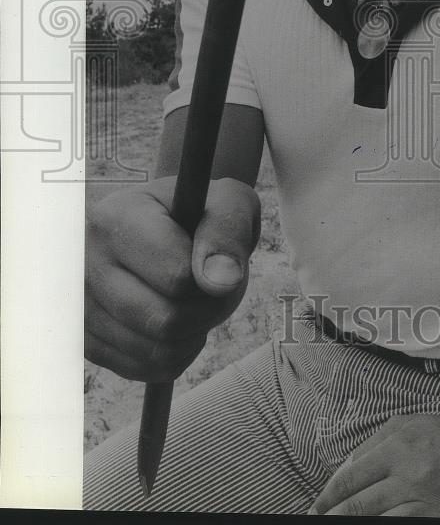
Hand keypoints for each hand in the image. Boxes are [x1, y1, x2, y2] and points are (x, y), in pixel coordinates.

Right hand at [85, 175, 260, 381]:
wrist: (169, 224)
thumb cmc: (201, 211)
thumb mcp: (227, 202)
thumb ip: (227, 231)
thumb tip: (221, 280)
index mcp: (117, 217)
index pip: (176, 276)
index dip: (213, 279)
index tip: (219, 263)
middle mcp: (87, 261)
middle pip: (165, 319)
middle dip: (207, 311)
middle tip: (213, 289)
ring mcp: (82, 305)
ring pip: (155, 350)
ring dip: (193, 335)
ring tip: (195, 301)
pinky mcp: (87, 339)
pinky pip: (145, 368)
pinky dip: (176, 354)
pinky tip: (178, 322)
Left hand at [309, 411, 439, 516]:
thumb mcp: (409, 424)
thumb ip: (372, 443)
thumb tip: (342, 471)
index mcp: (400, 449)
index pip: (351, 480)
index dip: (327, 499)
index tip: (314, 510)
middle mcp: (414, 478)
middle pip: (361, 508)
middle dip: (335, 519)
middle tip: (318, 523)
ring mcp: (433, 506)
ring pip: (384, 524)